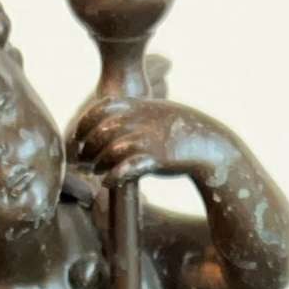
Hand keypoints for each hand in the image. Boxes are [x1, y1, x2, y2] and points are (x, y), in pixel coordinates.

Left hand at [73, 97, 225, 187]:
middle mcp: (141, 119)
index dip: (85, 122)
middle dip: (88, 146)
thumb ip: (133, 114)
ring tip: (96, 170)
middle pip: (101, 130)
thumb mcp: (156, 113)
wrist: (210, 145)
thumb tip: (110, 122)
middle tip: (83, 158)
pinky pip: (127, 167)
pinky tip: (108, 182)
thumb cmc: (180, 133)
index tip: (78, 136)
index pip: (102, 108)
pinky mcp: (157, 158)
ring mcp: (149, 138)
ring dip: (98, 162)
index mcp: (140, 105)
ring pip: (111, 149)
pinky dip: (113, 176)